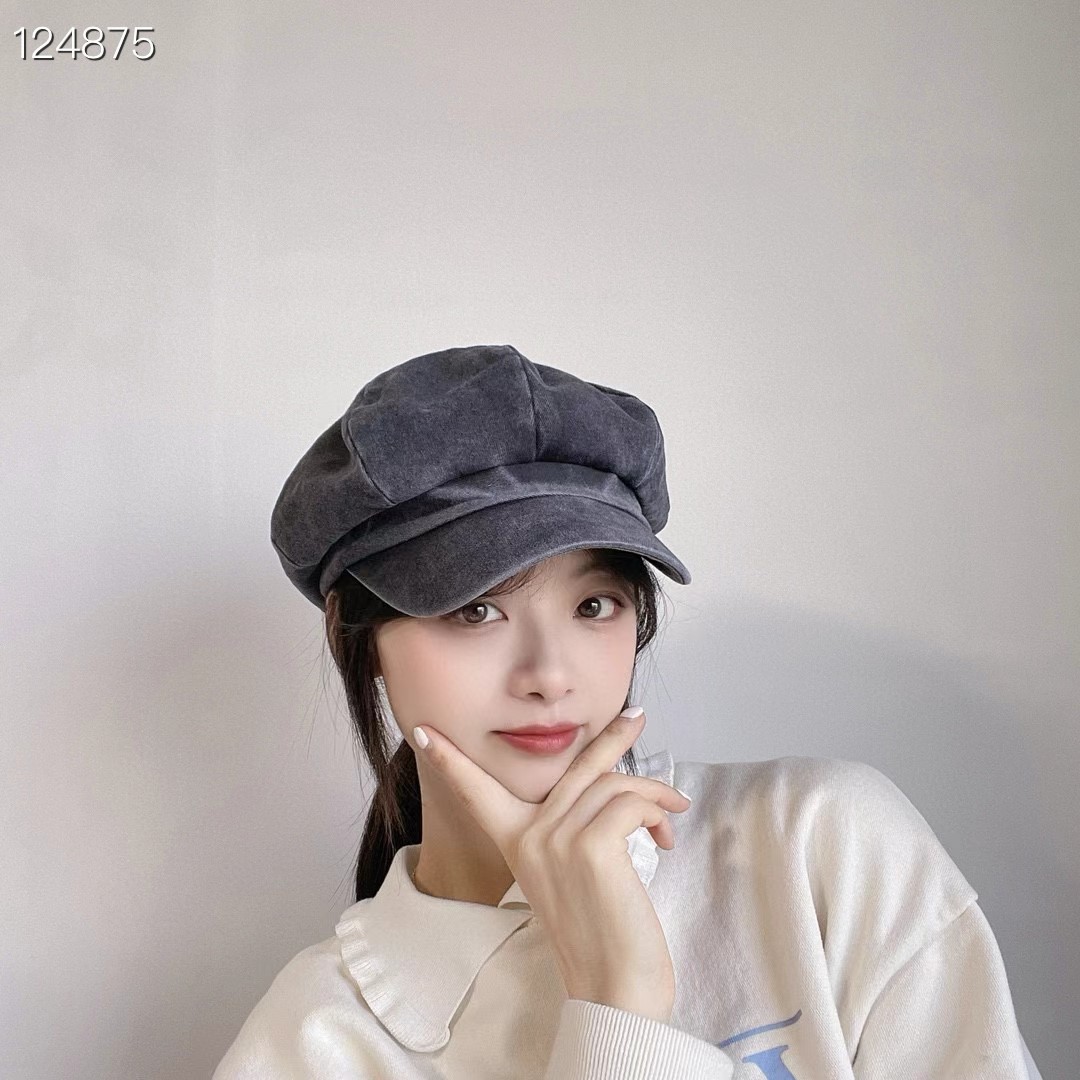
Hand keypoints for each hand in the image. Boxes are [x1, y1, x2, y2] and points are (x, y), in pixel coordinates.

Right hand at [413, 707, 689, 1022]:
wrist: (615, 989)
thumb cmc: (599, 936)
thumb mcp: (568, 875)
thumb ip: (568, 832)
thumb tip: (604, 790)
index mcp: (515, 842)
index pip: (475, 791)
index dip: (450, 761)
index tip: (426, 732)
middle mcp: (530, 836)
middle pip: (575, 766)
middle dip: (610, 737)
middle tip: (635, 718)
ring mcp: (558, 840)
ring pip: (613, 784)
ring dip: (654, 793)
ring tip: (672, 809)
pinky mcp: (592, 847)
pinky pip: (630, 805)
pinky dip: (656, 812)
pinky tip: (664, 835)